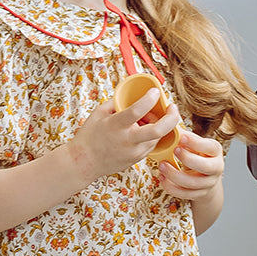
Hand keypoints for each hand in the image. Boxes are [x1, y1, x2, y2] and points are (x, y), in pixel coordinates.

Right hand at [66, 89, 182, 183]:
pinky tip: (142, 130)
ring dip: (158, 125)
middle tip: (172, 107)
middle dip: (172, 117)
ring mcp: (134, 152)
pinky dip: (152, 135)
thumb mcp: (99, 113)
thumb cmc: (90, 136)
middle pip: (158, 130)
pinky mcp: (137, 159)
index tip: (155, 91)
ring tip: (146, 119)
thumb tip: (134, 93)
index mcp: (115, 125)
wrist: (84, 163)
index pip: (137, 110)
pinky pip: (151, 144)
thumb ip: (117, 103)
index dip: (149, 99)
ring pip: (158, 136)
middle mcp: (127, 140)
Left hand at [156, 130, 224, 232]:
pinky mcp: (200, 194)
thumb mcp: (196, 144)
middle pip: (205, 167)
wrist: (206, 177)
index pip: (209, 147)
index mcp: (215, 151)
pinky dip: (171, 187)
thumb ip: (186, 138)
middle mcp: (216, 167)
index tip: (181, 138)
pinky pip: (185, 194)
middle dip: (188, 159)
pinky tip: (162, 178)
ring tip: (162, 166)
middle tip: (174, 151)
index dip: (196, 143)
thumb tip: (171, 124)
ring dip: (174, 175)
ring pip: (192, 183)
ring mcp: (209, 183)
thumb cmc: (197, 155)